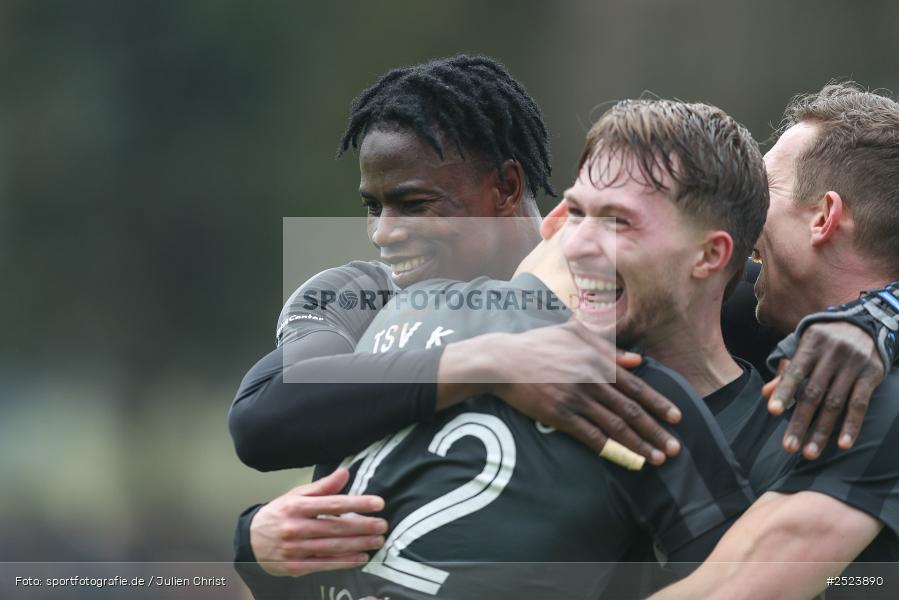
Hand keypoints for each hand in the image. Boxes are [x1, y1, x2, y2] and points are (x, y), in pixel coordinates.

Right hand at [250, 468, 387, 576]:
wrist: (250, 541)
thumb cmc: (279, 514)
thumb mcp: (296, 495)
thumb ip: (323, 487)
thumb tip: (345, 472)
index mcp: (297, 506)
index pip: (333, 503)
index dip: (357, 503)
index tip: (378, 503)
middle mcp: (296, 527)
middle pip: (335, 527)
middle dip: (363, 526)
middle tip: (382, 525)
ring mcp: (295, 549)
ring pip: (332, 547)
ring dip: (358, 544)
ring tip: (377, 541)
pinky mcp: (296, 566)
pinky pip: (324, 564)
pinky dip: (344, 562)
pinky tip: (361, 558)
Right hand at [483, 319, 681, 464]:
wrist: (503, 361)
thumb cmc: (538, 344)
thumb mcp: (574, 333)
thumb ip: (608, 346)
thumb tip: (638, 361)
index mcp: (597, 362)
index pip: (636, 386)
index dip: (658, 403)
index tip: (677, 418)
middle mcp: (591, 382)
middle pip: (630, 411)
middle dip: (655, 431)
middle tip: (675, 448)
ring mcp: (575, 400)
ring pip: (614, 426)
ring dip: (638, 444)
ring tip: (657, 458)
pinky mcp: (559, 416)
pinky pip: (589, 436)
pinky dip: (609, 449)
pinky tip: (623, 459)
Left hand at [763, 321, 884, 458]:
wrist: (864, 322)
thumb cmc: (824, 341)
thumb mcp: (804, 347)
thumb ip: (786, 371)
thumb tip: (765, 394)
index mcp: (811, 345)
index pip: (795, 372)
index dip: (784, 392)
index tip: (772, 411)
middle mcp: (832, 354)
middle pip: (813, 393)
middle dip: (800, 421)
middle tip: (788, 446)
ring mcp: (853, 365)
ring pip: (835, 403)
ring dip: (822, 431)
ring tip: (810, 452)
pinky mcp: (871, 374)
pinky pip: (860, 404)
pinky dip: (851, 425)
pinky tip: (843, 444)